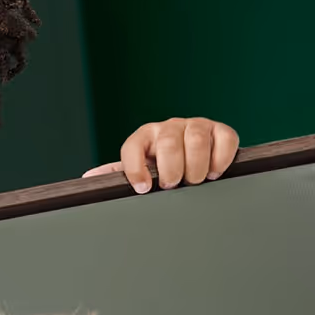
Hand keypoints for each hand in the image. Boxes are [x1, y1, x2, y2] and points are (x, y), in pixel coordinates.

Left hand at [83, 117, 239, 193]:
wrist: (192, 159)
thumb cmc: (160, 169)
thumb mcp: (139, 172)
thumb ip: (118, 175)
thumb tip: (89, 178)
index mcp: (144, 137)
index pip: (133, 147)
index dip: (136, 169)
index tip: (142, 188)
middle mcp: (169, 128)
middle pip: (168, 142)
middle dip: (170, 168)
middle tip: (172, 185)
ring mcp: (195, 126)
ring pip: (196, 139)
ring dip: (195, 165)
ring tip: (194, 181)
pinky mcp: (220, 131)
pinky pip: (224, 138)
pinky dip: (220, 157)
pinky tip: (214, 172)